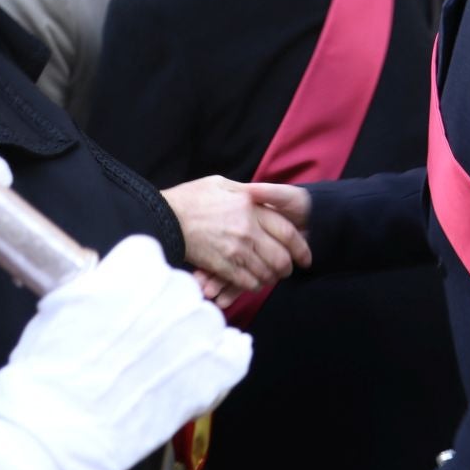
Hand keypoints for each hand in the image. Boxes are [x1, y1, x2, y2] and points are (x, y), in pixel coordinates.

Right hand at [0, 235, 250, 469]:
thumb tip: (112, 282)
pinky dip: (221, 362)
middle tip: (135, 347)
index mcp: (139, 265)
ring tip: (155, 372)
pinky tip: (194, 375)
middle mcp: (177, 288)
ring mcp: (202, 328)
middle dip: (161, 314)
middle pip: (179, 290)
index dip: (133, 286)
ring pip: (205, 322)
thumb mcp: (62, 303)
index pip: (148, 259)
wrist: (61, 427)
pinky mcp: (219, 369)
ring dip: (188, 340)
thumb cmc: (51, 369)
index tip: (121, 308)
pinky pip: (235, 352)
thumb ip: (100, 284)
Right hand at [161, 176, 311, 290]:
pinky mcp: (221, 265)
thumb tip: (262, 196)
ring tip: (270, 277)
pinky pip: (247, 282)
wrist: (163, 217)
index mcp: (250, 208)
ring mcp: (235, 249)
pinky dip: (253, 285)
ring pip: (266, 272)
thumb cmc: (191, 198)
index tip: (306, 256)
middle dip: (287, 267)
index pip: (287, 231)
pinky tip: (252, 283)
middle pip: (280, 257)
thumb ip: (246, 191)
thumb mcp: (221, 183)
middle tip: (288, 270)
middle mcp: (247, 230)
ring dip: (271, 278)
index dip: (301, 247)